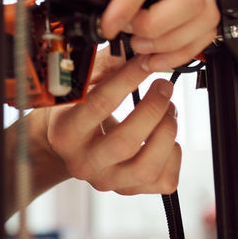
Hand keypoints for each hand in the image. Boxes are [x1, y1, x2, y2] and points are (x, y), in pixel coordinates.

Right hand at [47, 55, 179, 195]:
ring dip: (166, 133)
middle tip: (164, 86)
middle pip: (125, 143)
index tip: (144, 63)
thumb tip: (130, 49)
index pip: (98, 106)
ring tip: (170, 111)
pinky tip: (166, 138)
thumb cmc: (71, 111)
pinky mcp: (128, 189)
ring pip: (147, 168)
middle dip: (152, 110)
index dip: (127, 80)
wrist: (64, 146)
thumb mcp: (77, 86)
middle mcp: (84, 162)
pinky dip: (173, 156)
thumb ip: (103, 67)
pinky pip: (163, 181)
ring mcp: (107, 180)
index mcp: (66, 133)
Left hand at [90, 0, 218, 72]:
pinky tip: (159, 54)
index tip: (109, 26)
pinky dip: (184, 49)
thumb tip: (93, 8)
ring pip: (204, 17)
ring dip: (171, 44)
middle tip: (129, 35)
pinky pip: (207, 27)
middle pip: (188, 0)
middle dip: (155, 28)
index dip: (127, 6)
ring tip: (141, 47)